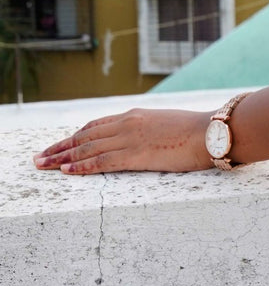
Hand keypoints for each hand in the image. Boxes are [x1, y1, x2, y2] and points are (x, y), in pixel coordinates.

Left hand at [33, 108, 213, 174]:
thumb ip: (149, 129)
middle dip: (59, 148)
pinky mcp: (135, 155)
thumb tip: (143, 138)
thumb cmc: (197, 130)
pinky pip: (101, 161)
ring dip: (62, 158)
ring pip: (87, 148)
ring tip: (43, 165)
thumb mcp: (167, 124)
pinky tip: (67, 170)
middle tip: (40, 157)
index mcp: (135, 115)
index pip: (95, 126)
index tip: (59, 145)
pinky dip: (81, 166)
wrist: (213, 132)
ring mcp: (130, 139)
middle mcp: (128, 124)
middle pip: (84, 136)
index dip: (74, 136)